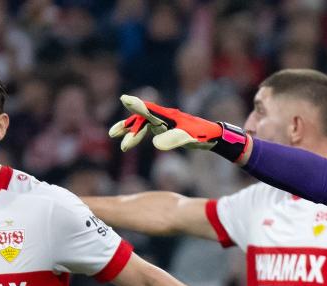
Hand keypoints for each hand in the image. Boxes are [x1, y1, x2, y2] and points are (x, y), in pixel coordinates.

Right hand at [111, 95, 250, 160]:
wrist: (213, 136)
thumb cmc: (201, 135)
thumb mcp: (187, 138)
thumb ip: (172, 140)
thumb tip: (154, 144)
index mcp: (168, 116)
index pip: (149, 110)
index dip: (136, 105)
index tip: (124, 99)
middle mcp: (164, 117)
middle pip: (141, 118)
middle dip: (127, 127)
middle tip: (113, 135)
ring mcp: (164, 122)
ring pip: (143, 125)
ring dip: (131, 133)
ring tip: (122, 145)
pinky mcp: (166, 128)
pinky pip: (148, 129)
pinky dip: (139, 135)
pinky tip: (133, 142)